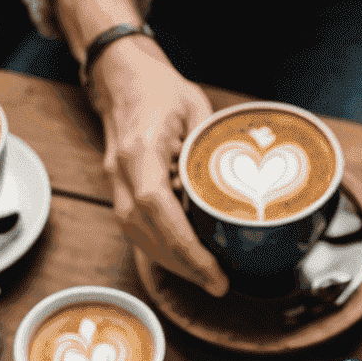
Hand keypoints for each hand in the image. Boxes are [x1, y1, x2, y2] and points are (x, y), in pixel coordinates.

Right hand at [90, 43, 228, 296]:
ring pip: (138, 238)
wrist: (120, 76)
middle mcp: (121, 172)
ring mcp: (115, 183)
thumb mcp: (195, 107)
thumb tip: (245, 180)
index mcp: (141, 150)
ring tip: (205, 278)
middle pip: (147, 234)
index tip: (213, 271)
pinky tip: (184, 261)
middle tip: (218, 284)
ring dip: (172, 264)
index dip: (185, 247)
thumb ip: (214, 146)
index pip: (157, 208)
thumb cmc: (157, 88)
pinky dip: (160, 251)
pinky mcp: (119, 191)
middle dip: (184, 266)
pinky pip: (136, 230)